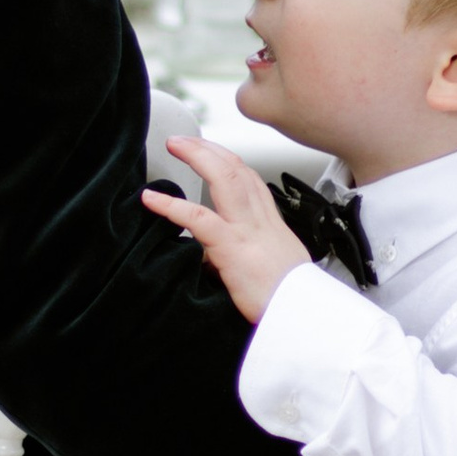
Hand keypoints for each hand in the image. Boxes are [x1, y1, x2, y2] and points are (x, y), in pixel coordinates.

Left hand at [141, 136, 311, 325]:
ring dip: (197, 156)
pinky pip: (199, 219)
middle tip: (183, 139)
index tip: (209, 150)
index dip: (228, 160)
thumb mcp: (270, 270)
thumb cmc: (288, 300)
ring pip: (225, 178)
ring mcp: (247, 231)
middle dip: (209, 148)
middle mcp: (260, 220)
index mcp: (270, 224)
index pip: (250, 179)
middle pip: (236, 168)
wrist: (304, 315)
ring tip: (174, 145)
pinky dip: (172, 206)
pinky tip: (152, 199)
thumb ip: (241, 257)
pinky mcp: (233, 248)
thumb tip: (211, 260)